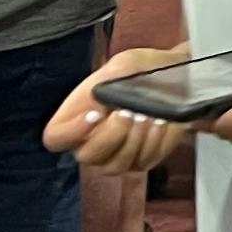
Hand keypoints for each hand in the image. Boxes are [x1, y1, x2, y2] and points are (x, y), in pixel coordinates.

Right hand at [47, 43, 192, 178]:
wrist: (176, 77)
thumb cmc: (141, 71)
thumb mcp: (124, 65)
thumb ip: (109, 80)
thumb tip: (104, 98)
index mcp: (76, 118)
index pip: (55, 138)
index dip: (71, 132)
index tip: (95, 113)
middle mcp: (91, 143)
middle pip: (87, 157)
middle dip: (111, 135)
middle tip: (128, 112)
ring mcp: (117, 157)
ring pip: (116, 165)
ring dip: (134, 140)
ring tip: (148, 115)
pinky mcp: (142, 162)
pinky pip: (144, 162)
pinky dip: (156, 142)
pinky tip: (163, 121)